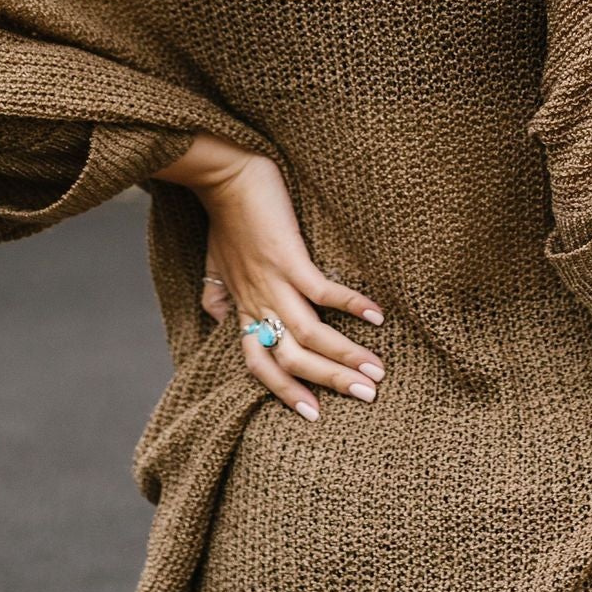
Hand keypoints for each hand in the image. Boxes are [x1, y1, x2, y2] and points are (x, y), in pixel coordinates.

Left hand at [160, 134, 385, 421]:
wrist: (222, 177)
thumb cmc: (224, 220)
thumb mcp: (214, 266)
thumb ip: (217, 297)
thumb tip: (221, 321)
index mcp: (243, 309)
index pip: (260, 365)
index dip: (285, 392)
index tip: (315, 415)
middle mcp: (258, 303)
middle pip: (291, 358)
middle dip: (329, 382)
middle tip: (367, 397)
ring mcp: (273, 281)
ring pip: (309, 334)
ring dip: (344, 356)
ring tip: (376, 372)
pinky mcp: (288, 256)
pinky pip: (320, 290)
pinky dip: (349, 304)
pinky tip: (377, 316)